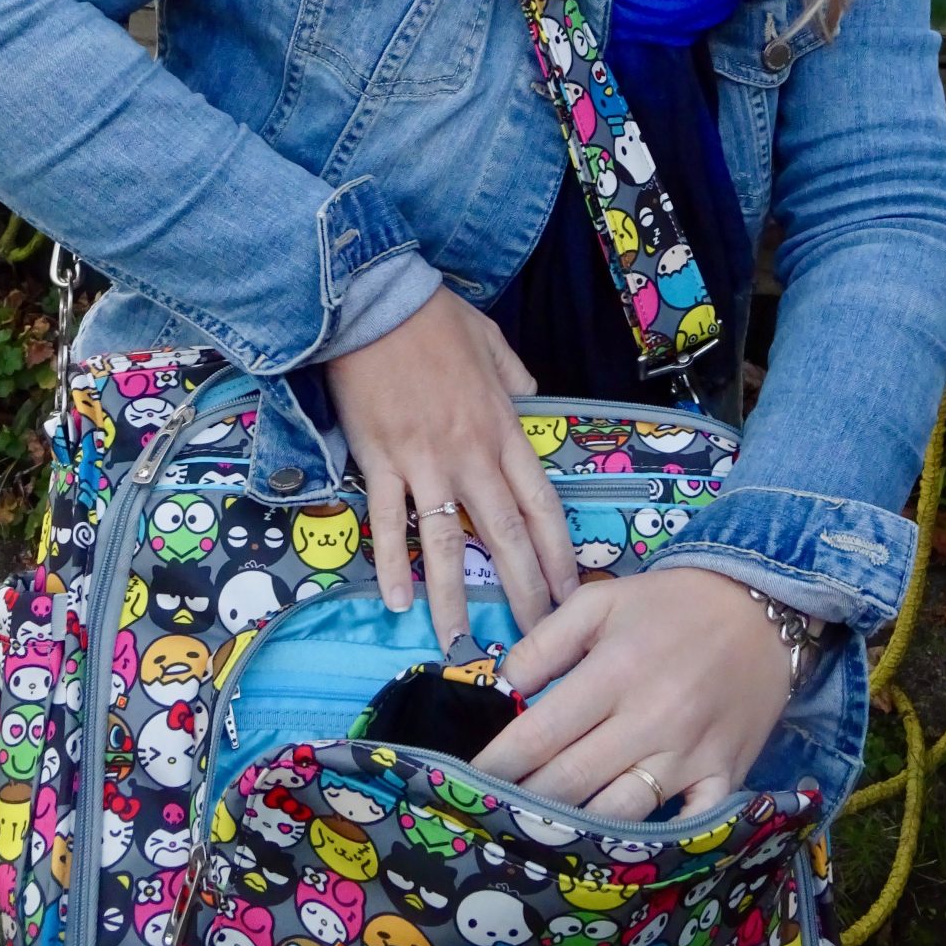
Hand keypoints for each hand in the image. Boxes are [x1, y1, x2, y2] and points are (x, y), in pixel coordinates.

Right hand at [323, 285, 579, 647]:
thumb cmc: (433, 318)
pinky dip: (392, 564)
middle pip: (505, 535)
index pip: (541, 504)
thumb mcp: (492, 342)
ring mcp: (425, 461)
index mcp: (503, 428)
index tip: (569, 592)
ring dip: (455, 596)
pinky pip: (389, 522)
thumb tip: (529, 397)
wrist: (376, 302)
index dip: (557, 553)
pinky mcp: (381, 461)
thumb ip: (514, 377)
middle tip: (534, 638)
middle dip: (523, 591)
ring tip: (459, 642)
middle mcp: (471, 454)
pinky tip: (398, 601)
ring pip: (446, 542)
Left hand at [472, 567, 794, 818]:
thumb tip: (500, 689)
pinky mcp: (725, 777)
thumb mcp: (599, 602)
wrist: (762, 610)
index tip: (465, 782)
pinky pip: (687, 828)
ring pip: (619, 812)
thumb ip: (544, 643)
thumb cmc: (669, 605)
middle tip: (489, 815)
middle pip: (571, 781)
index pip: (540, 733)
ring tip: (536, 839)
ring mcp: (691, 755)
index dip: (498, 763)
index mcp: (613, 671)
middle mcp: (650, 718)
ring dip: (574, 830)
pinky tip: (617, 858)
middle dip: (523, 802)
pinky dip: (654, 847)